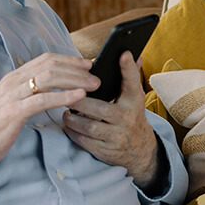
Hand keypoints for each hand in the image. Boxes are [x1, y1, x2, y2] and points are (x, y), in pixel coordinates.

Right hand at [0, 53, 95, 172]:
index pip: (46, 59)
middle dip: (76, 69)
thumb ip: (32, 92)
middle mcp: (13, 81)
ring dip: (75, 80)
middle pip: (50, 65)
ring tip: (92, 86)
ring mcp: (12, 95)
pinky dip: (63, 96)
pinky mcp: (13, 111)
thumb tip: (58, 86)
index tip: (88, 64)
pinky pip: (42, 99)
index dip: (69, 59)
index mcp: (14, 77)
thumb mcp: (15, 102)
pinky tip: (79, 97)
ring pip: (49, 78)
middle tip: (96, 77)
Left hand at [62, 51, 161, 188]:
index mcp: (134, 102)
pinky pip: (84, 141)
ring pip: (89, 127)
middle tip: (66, 94)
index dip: (128, 68)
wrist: (138, 149)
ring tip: (66, 112)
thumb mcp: (134, 98)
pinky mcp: (105, 150)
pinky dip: (73, 133)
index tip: (122, 54)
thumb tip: (134, 54)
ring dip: (73, 119)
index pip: (132, 82)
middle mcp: (126, 118)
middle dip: (81, 102)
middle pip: (101, 109)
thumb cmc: (131, 116)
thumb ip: (131, 77)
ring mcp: (116, 136)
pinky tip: (68, 126)